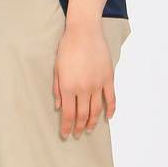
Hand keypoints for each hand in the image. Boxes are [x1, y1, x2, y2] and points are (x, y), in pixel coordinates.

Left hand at [53, 21, 114, 138]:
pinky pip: (111, 98)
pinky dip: (111, 109)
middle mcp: (84, 88)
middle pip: (82, 115)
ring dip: (93, 122)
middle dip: (79, 127)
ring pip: (96, 110)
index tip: (66, 134)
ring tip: (89, 129)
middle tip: (77, 134)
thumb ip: (58, 89)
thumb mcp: (57, 68)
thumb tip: (59, 107)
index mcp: (69, 86)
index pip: (68, 114)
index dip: (67, 127)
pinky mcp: (108, 78)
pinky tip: (108, 117)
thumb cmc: (67, 48)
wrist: (84, 32)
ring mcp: (98, 84)